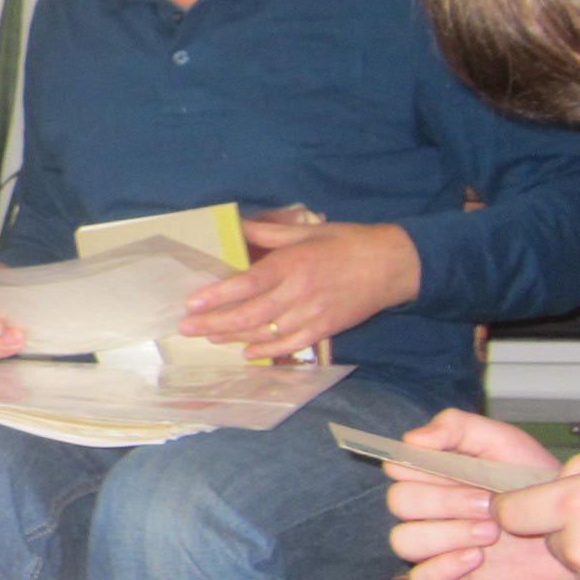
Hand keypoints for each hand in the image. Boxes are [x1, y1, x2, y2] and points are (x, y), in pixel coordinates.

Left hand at [178, 219, 419, 357]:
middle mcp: (299, 292)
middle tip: (186, 328)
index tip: (192, 303)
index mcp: (293, 264)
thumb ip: (270, 232)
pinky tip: (247, 353)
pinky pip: (290, 346)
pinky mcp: (325, 330)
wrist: (393, 265)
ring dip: (234, 337)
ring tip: (209, 337)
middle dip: (214, 322)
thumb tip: (238, 226)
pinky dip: (267, 352)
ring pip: (266, 333)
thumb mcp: (307, 231)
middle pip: (249, 314)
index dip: (217, 295)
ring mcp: (312, 315)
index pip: (247, 283)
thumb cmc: (347, 243)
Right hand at [384, 409, 576, 579]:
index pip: (397, 466)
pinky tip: (476, 558)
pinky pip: (421, 578)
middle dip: (445, 501)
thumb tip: (411, 439)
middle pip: (399, 502)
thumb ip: (457, 427)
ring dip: (447, 535)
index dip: (422, 468)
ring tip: (490, 533)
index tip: (460, 472)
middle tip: (488, 505)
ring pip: (403, 540)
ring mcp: (434, 547)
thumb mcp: (503, 443)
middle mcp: (427, 510)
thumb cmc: (536, 485)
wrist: (572, 533)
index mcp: (432, 474)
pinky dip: (444, 567)